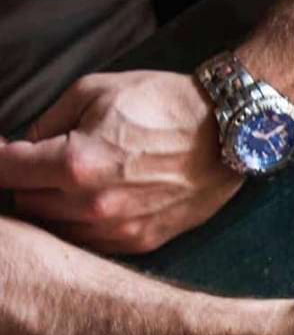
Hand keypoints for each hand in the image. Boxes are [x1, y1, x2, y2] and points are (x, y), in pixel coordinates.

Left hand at [0, 71, 239, 254]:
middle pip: (24, 204)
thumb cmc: (164, 104)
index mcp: (73, 162)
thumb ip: (47, 121)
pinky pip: (89, 244)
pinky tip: (95, 202)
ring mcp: (117, 228)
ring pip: (53, 229)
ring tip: (69, 185)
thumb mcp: (94, 91)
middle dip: (25, 182)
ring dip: (52, 207)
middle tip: (40, 165)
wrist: (230, 131)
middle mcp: (91, 204)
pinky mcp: (141, 241)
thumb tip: (24, 146)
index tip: (4, 153)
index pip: (3, 171)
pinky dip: (82, 225)